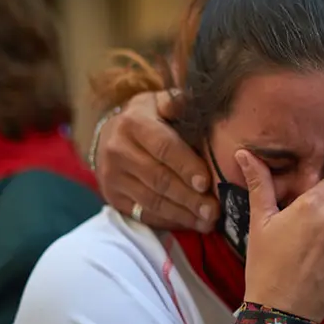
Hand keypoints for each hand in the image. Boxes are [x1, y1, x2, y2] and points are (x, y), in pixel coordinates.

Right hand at [95, 90, 217, 231]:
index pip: (163, 147)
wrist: (109, 134)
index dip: (186, 166)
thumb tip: (196, 101)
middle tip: (214, 210)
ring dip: (182, 214)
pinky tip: (190, 223)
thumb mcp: (160, 102)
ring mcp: (112, 177)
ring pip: (152, 201)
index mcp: (134, 123)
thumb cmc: (148, 117)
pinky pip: (143, 213)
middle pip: (158, 179)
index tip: (206, 182)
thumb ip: (179, 103)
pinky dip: (169, 221)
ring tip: (208, 221)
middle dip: (189, 197)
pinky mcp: (112, 197)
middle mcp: (118, 150)